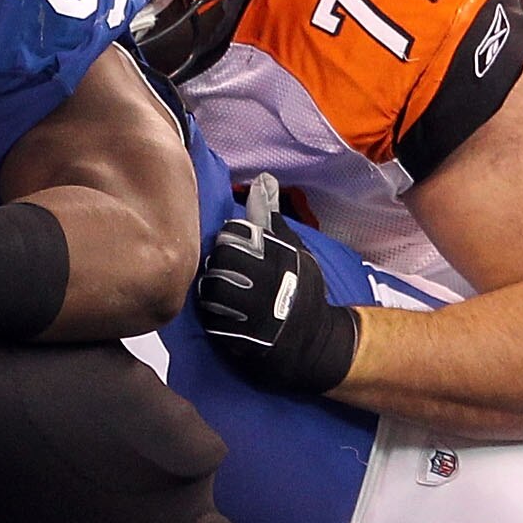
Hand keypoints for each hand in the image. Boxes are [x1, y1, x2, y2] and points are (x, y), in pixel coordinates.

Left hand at [196, 177, 360, 397]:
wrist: (312, 343)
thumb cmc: (301, 290)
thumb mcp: (294, 251)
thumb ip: (272, 218)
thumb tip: (263, 179)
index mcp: (282, 257)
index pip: (236, 231)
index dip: (232, 236)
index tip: (239, 246)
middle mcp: (270, 283)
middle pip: (221, 257)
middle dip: (219, 260)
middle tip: (225, 267)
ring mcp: (256, 313)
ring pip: (212, 287)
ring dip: (212, 287)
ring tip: (222, 289)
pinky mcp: (242, 338)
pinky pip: (210, 318)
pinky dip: (212, 313)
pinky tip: (222, 311)